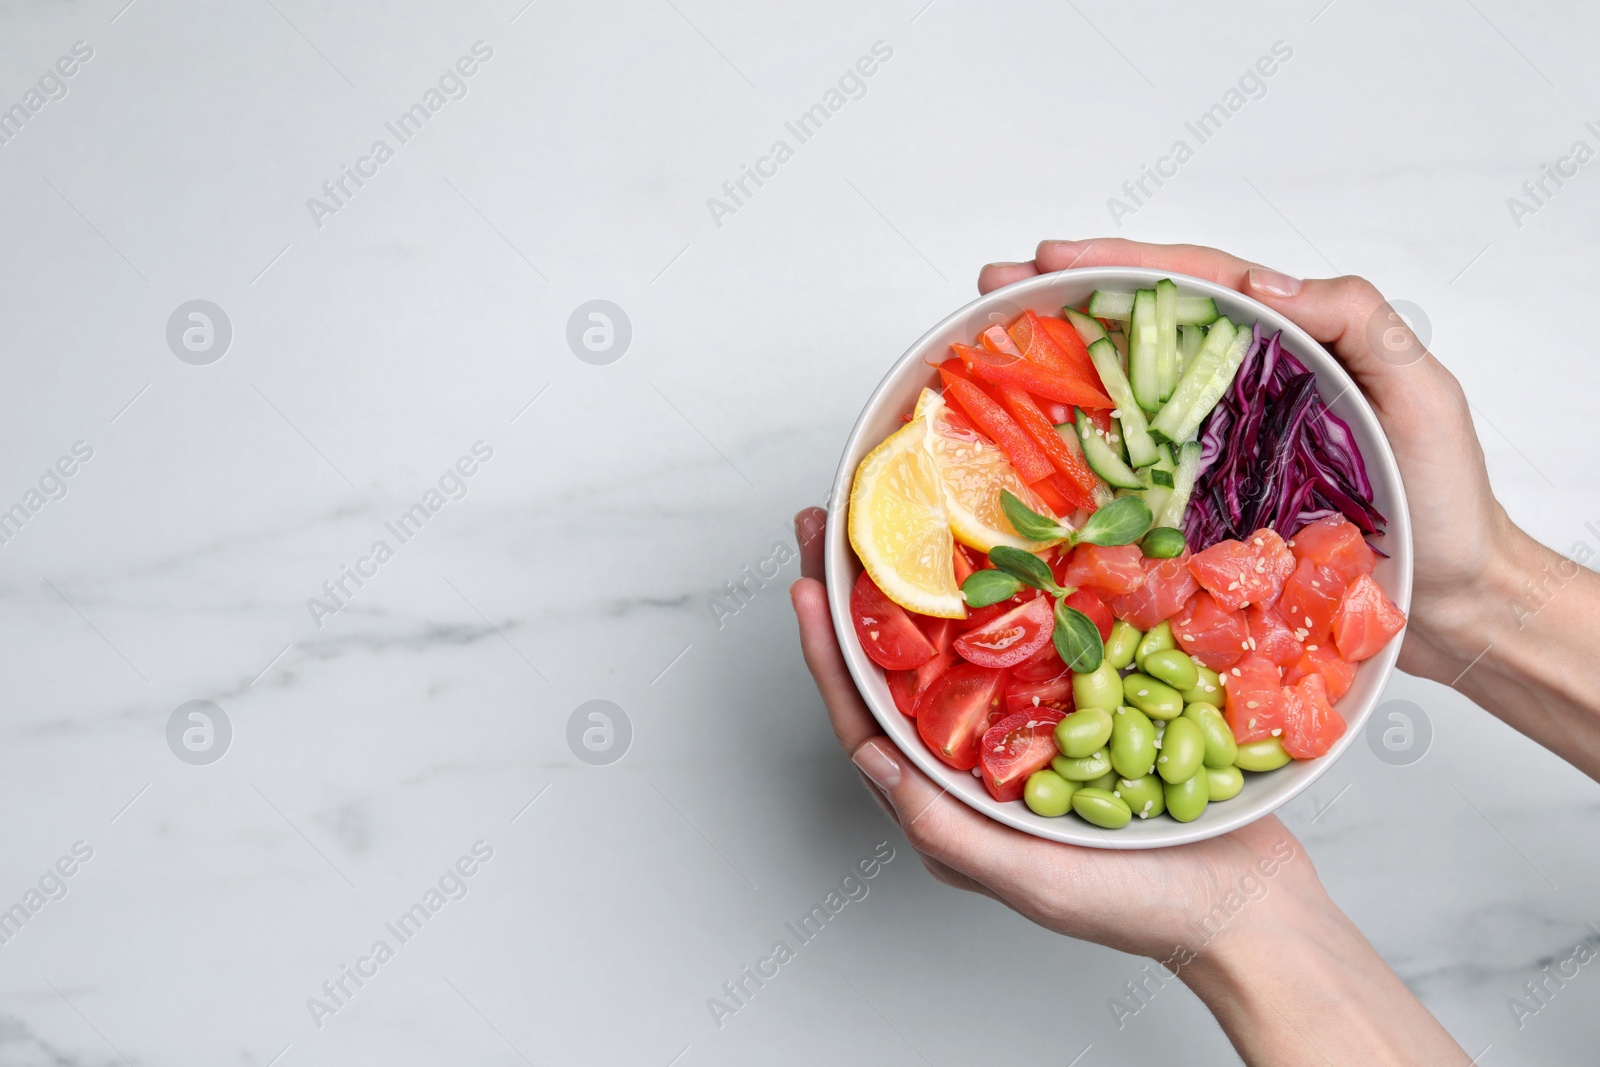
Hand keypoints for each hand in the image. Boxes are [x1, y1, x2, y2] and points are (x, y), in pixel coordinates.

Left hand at [789, 507, 1315, 962]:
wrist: (1249, 908)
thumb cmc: (1144, 910)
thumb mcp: (1037, 880)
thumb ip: (949, 830)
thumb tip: (870, 760)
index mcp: (950, 811)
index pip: (867, 722)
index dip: (829, 654)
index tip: (805, 583)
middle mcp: (976, 771)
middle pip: (895, 674)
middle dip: (855, 601)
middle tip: (823, 527)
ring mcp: (1025, 738)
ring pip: (951, 653)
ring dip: (915, 588)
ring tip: (890, 522)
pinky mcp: (1077, 713)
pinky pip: (1024, 649)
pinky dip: (1000, 598)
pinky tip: (994, 552)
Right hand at [981, 239, 1599, 784]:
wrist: (1450, 604)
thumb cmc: (1446, 502)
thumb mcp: (1420, 393)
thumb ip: (1358, 323)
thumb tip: (1266, 283)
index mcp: (1289, 345)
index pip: (1196, 285)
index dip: (1121, 265)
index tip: (1054, 257)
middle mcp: (1239, 393)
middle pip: (1142, 329)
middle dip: (1063, 301)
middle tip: (993, 288)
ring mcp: (1216, 450)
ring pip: (1126, 395)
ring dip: (1056, 369)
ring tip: (989, 349)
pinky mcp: (1202, 511)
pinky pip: (1132, 474)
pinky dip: (1077, 455)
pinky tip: (1029, 449)